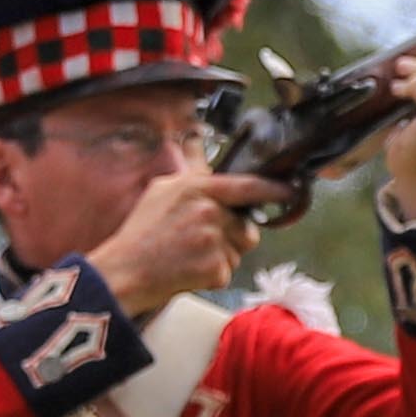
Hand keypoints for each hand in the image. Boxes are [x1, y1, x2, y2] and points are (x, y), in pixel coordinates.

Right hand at [87, 162, 285, 317]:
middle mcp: (210, 212)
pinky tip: (188, 269)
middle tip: (202, 240)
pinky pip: (228, 271)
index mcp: (198, 189)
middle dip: (233, 235)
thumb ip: (191, 171)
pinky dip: (212, 275)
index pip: (249, 186)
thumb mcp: (163, 190)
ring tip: (192, 254)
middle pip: (248, 226)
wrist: (125, 272)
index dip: (274, 189)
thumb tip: (196, 141)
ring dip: (223, 255)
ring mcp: (214, 241)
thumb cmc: (142, 231)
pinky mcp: (216, 269)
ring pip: (239, 250)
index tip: (290, 191)